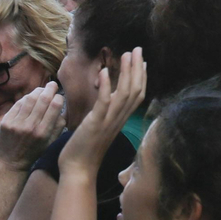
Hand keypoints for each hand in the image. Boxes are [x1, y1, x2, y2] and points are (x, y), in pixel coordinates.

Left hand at [0, 82, 63, 172]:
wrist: (9, 163)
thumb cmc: (32, 152)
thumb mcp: (49, 143)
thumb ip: (58, 126)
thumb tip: (64, 109)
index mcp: (44, 132)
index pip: (55, 106)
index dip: (59, 97)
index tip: (59, 96)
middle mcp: (30, 127)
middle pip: (43, 99)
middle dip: (50, 88)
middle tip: (52, 84)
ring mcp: (16, 123)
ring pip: (30, 98)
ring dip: (37, 91)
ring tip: (41, 90)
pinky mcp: (5, 122)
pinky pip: (18, 104)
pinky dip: (25, 98)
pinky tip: (29, 98)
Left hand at [58, 49, 146, 177]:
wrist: (77, 170)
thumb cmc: (85, 149)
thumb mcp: (100, 127)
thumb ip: (106, 113)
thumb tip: (109, 100)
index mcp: (120, 119)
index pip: (137, 95)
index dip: (142, 77)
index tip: (143, 61)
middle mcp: (118, 119)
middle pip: (135, 90)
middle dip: (137, 68)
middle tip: (138, 49)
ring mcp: (108, 121)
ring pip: (124, 94)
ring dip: (126, 72)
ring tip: (126, 54)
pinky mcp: (96, 124)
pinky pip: (104, 103)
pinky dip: (106, 86)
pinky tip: (105, 72)